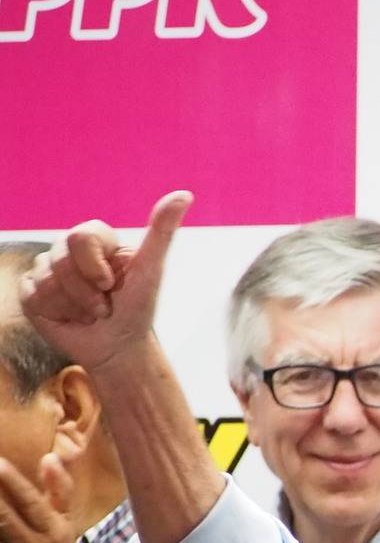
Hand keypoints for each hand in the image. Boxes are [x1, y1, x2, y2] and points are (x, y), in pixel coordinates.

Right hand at [18, 191, 190, 372]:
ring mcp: (47, 269)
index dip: (95, 267)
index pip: (80, 237)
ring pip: (48, 281)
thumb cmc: (137, 308)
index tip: (112, 285)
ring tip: (91, 313)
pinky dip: (57, 313)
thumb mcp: (152, 269)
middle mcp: (68, 250)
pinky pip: (34, 296)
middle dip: (87, 291)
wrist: (119, 347)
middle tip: (104, 304)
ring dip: (76, 306)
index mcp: (96, 240)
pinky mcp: (31, 291)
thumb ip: (163, 231)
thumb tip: (184, 195)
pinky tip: (71, 317)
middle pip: (61, 259)